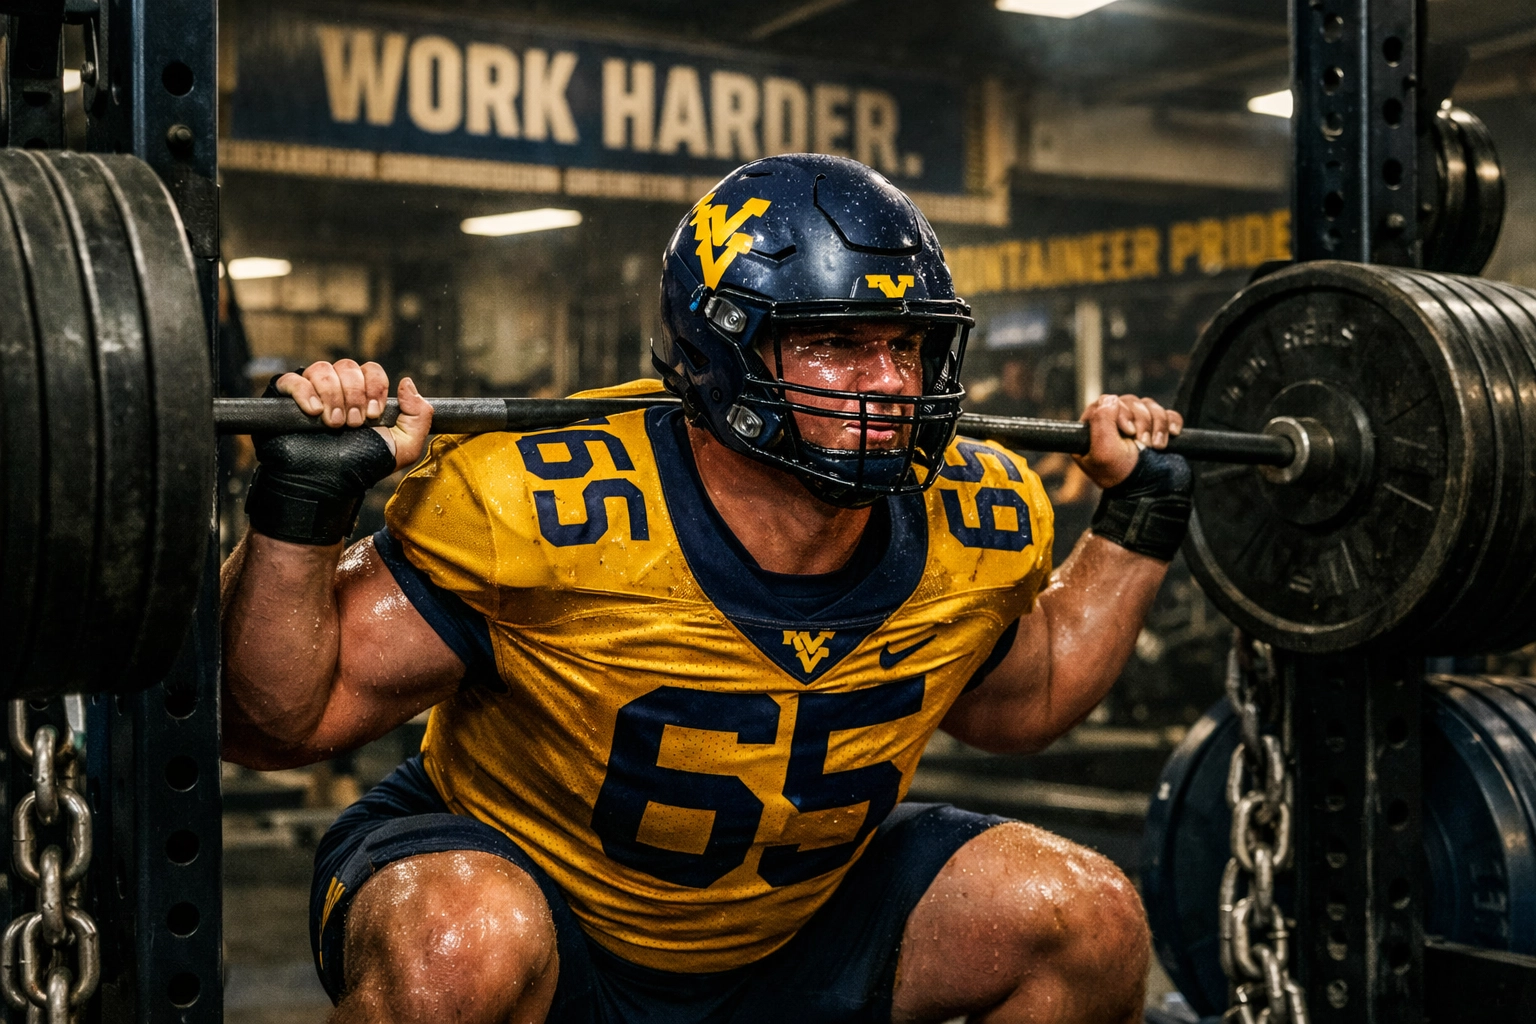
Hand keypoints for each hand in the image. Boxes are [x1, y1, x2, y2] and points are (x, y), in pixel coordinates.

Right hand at [276, 360, 433, 469]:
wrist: (325, 485)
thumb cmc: (361, 466)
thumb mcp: (403, 446)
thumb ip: (419, 416)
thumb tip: (407, 382)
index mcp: (363, 395)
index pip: (371, 370)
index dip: (375, 387)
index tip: (374, 415)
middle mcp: (337, 389)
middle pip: (348, 366)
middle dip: (355, 395)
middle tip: (354, 423)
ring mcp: (311, 392)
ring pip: (321, 369)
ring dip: (333, 396)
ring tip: (334, 424)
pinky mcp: (285, 400)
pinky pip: (292, 380)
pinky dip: (305, 392)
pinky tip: (314, 412)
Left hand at [1073, 394, 1182, 489]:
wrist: (1150, 493)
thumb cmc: (1122, 476)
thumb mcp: (1103, 450)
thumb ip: (1101, 420)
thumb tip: (1109, 398)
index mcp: (1094, 431)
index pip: (1105, 402)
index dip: (1119, 411)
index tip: (1127, 431)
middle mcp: (1114, 428)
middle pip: (1129, 402)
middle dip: (1141, 420)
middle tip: (1142, 442)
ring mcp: (1137, 428)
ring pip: (1149, 406)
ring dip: (1157, 424)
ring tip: (1156, 445)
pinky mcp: (1158, 431)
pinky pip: (1168, 413)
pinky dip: (1171, 422)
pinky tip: (1171, 434)